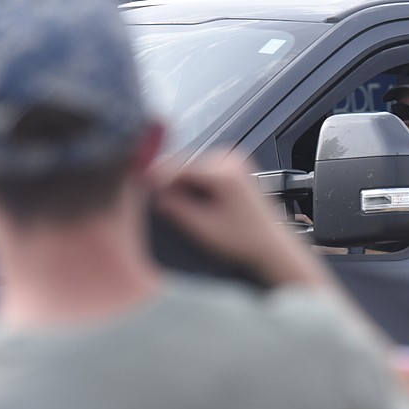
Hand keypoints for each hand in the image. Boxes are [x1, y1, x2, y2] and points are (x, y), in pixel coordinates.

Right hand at [151, 152, 330, 287]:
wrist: (272, 248)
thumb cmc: (246, 242)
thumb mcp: (203, 227)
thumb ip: (175, 207)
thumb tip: (151, 191)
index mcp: (224, 171)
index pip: (178, 167)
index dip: (154, 177)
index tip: (136, 185)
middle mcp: (231, 159)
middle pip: (183, 164)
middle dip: (165, 180)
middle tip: (146, 196)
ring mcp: (233, 162)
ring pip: (190, 168)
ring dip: (177, 182)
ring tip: (165, 201)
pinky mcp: (233, 169)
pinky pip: (201, 171)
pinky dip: (189, 184)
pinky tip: (183, 199)